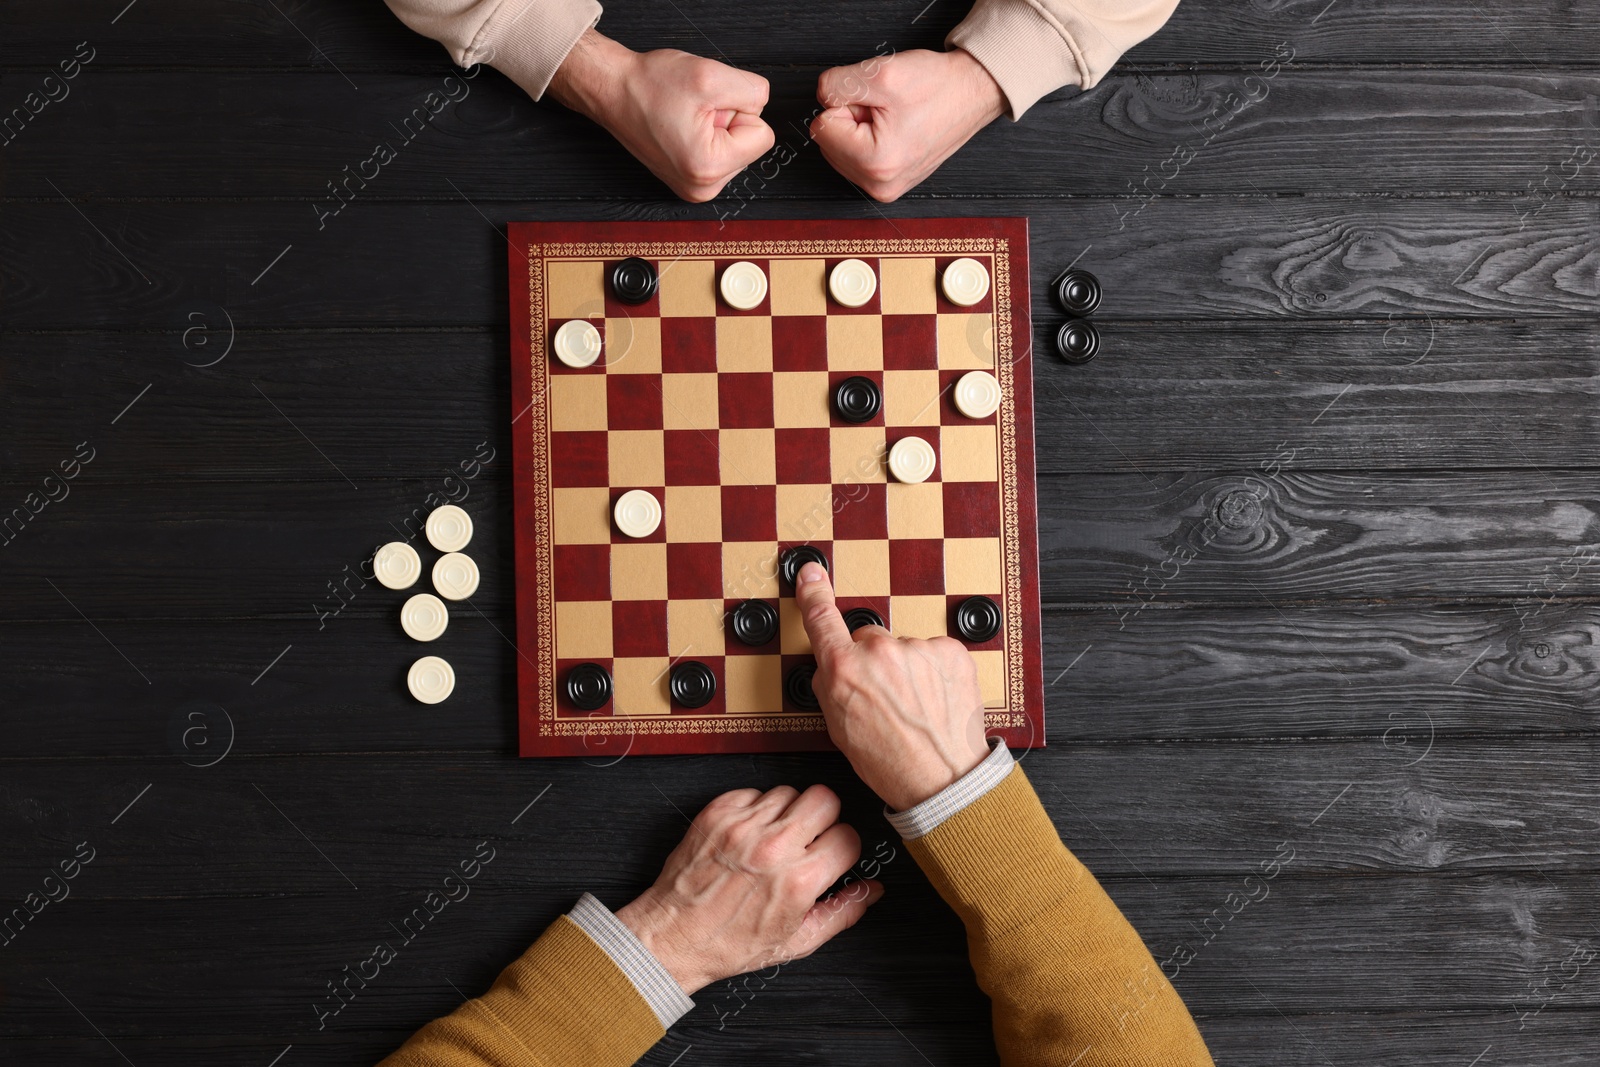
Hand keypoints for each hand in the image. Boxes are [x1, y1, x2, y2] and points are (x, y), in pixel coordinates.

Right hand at [548, 30, 774, 201]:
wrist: (612, 91)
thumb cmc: (648, 85)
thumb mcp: (711, 76)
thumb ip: (753, 91)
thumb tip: (762, 106)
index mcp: (709, 167)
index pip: (764, 134)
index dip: (738, 109)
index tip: (706, 106)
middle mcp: (703, 187)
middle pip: (750, 143)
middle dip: (727, 119)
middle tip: (693, 110)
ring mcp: (695, 188)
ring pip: (736, 147)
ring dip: (716, 125)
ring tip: (685, 117)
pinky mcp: (690, 181)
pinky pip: (720, 152)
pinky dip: (706, 134)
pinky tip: (682, 126)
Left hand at [615, 784, 882, 993]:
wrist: (674, 936)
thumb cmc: (729, 944)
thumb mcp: (795, 941)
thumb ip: (842, 913)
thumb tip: (870, 891)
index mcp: (798, 881)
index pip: (848, 837)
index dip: (844, 847)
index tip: (832, 855)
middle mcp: (772, 848)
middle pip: (825, 799)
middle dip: (824, 818)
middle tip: (809, 838)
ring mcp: (743, 827)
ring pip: (789, 791)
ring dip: (789, 812)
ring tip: (775, 839)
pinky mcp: (718, 814)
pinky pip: (753, 792)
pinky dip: (755, 808)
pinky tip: (749, 834)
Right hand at [795, 562, 989, 810]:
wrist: (943, 779)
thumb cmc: (890, 762)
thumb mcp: (839, 727)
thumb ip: (832, 685)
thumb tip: (834, 665)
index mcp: (844, 670)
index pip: (821, 620)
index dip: (813, 593)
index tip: (811, 573)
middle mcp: (880, 652)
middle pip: (870, 637)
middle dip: (875, 660)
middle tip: (888, 697)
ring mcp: (918, 649)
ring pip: (905, 648)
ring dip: (909, 669)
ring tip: (917, 707)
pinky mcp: (950, 651)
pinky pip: (934, 652)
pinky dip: (935, 671)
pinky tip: (935, 699)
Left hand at [809, 48, 1004, 201]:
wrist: (971, 93)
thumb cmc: (938, 86)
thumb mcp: (880, 73)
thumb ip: (835, 85)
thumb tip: (822, 100)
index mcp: (875, 163)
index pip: (821, 126)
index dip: (847, 104)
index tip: (877, 103)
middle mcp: (880, 185)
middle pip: (829, 142)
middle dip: (852, 118)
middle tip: (887, 110)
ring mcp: (886, 188)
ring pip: (841, 149)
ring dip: (861, 127)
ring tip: (894, 118)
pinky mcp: (890, 184)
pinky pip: (857, 157)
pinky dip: (870, 138)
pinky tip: (896, 129)